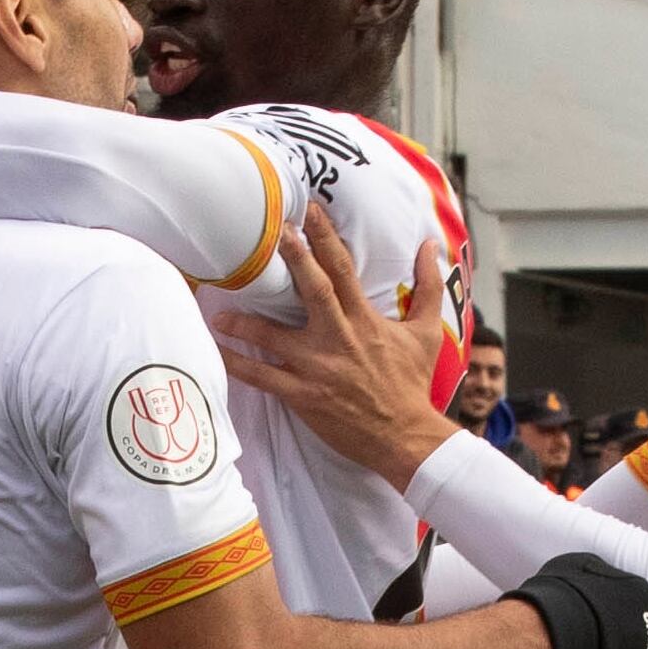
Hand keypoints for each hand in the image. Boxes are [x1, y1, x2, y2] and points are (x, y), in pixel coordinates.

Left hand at [215, 206, 458, 492]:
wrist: (405, 437)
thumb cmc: (411, 384)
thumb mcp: (426, 333)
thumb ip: (428, 286)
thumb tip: (429, 246)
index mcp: (365, 320)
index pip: (343, 270)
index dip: (325, 237)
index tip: (309, 211)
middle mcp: (338, 338)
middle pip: (312, 290)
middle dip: (292, 259)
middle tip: (271, 233)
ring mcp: (317, 368)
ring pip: (273, 338)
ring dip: (244, 322)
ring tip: (219, 308)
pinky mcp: (302, 396)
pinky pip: (262, 378)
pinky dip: (238, 365)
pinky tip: (218, 352)